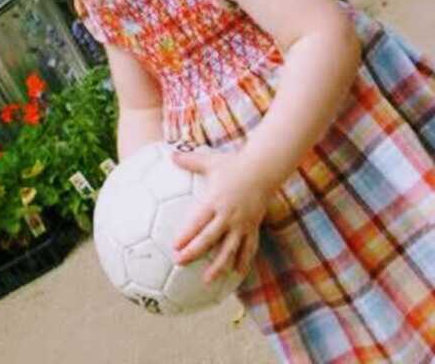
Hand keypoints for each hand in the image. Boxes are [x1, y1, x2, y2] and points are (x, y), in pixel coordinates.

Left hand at [172, 148, 267, 282]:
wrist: (264, 168)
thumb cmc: (234, 164)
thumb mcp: (210, 161)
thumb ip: (190, 160)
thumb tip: (170, 154)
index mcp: (216, 201)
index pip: (199, 221)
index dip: (187, 234)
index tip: (174, 246)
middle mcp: (229, 215)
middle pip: (210, 238)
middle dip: (194, 252)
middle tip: (180, 263)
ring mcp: (242, 223)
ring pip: (230, 249)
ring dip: (218, 266)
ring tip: (207, 280)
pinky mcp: (253, 227)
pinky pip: (249, 247)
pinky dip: (243, 261)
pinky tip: (237, 274)